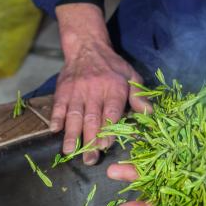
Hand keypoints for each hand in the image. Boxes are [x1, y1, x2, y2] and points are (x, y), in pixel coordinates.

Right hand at [51, 3, 151, 164]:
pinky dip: (56, 118)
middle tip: (90, 159)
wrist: (87, 47)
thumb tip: (150, 114)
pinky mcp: (63, 89)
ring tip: (70, 152)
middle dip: (90, 140)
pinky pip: (59, 105)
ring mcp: (77, 90)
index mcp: (114, 87)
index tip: (106, 145)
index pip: (111, 111)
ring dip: (72, 134)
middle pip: (92, 117)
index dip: (108, 129)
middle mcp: (95, 90)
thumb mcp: (131, 76)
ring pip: (74, 114)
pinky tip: (55, 131)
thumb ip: (140, 95)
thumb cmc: (113, 66)